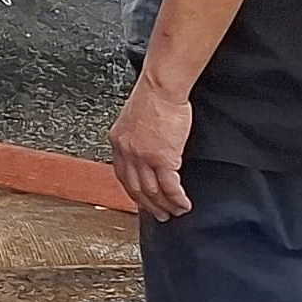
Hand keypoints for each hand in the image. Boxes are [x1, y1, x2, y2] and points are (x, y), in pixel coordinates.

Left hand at [109, 78, 196, 220]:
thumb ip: (134, 137)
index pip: (122, 175)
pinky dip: (177, 199)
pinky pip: (170, 187)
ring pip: (153, 191)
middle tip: (160, 215)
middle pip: (136, 188)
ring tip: (175, 212)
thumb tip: (143, 148)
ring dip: (165, 206)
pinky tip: (184, 204)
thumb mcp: (132, 119)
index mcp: (118, 142)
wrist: (161, 87)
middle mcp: (127, 153)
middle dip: (149, 205)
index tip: (142, 201)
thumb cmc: (152, 96)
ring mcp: (143, 157)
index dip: (133, 192)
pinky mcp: (163, 158)